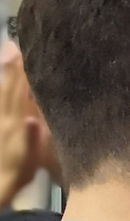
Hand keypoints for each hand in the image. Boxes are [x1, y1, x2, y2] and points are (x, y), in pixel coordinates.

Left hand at [0, 41, 48, 205]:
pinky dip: (2, 92)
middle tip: (12, 45)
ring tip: (7, 55)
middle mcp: (5, 119)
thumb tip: (34, 119)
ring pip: (1, 94)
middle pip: (8, 89)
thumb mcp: (29, 160)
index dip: (22, 73)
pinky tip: (3, 85)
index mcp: (16, 125)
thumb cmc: (16, 174)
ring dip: (4, 74)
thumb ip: (31, 138)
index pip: (20, 94)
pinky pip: (0, 105)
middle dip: (11, 67)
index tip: (24, 52)